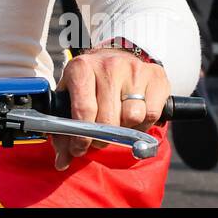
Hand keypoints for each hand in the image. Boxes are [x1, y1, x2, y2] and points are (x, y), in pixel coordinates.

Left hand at [52, 48, 169, 170]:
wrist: (118, 55)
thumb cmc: (91, 82)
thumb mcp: (71, 97)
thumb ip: (64, 131)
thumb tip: (62, 162)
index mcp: (81, 68)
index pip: (84, 110)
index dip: (82, 137)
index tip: (79, 149)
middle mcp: (108, 66)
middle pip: (108, 119)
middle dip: (102, 138)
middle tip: (99, 139)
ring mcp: (134, 69)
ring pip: (131, 117)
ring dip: (125, 129)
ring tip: (118, 123)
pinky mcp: (155, 77)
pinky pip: (151, 114)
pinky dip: (143, 124)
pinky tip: (134, 116)